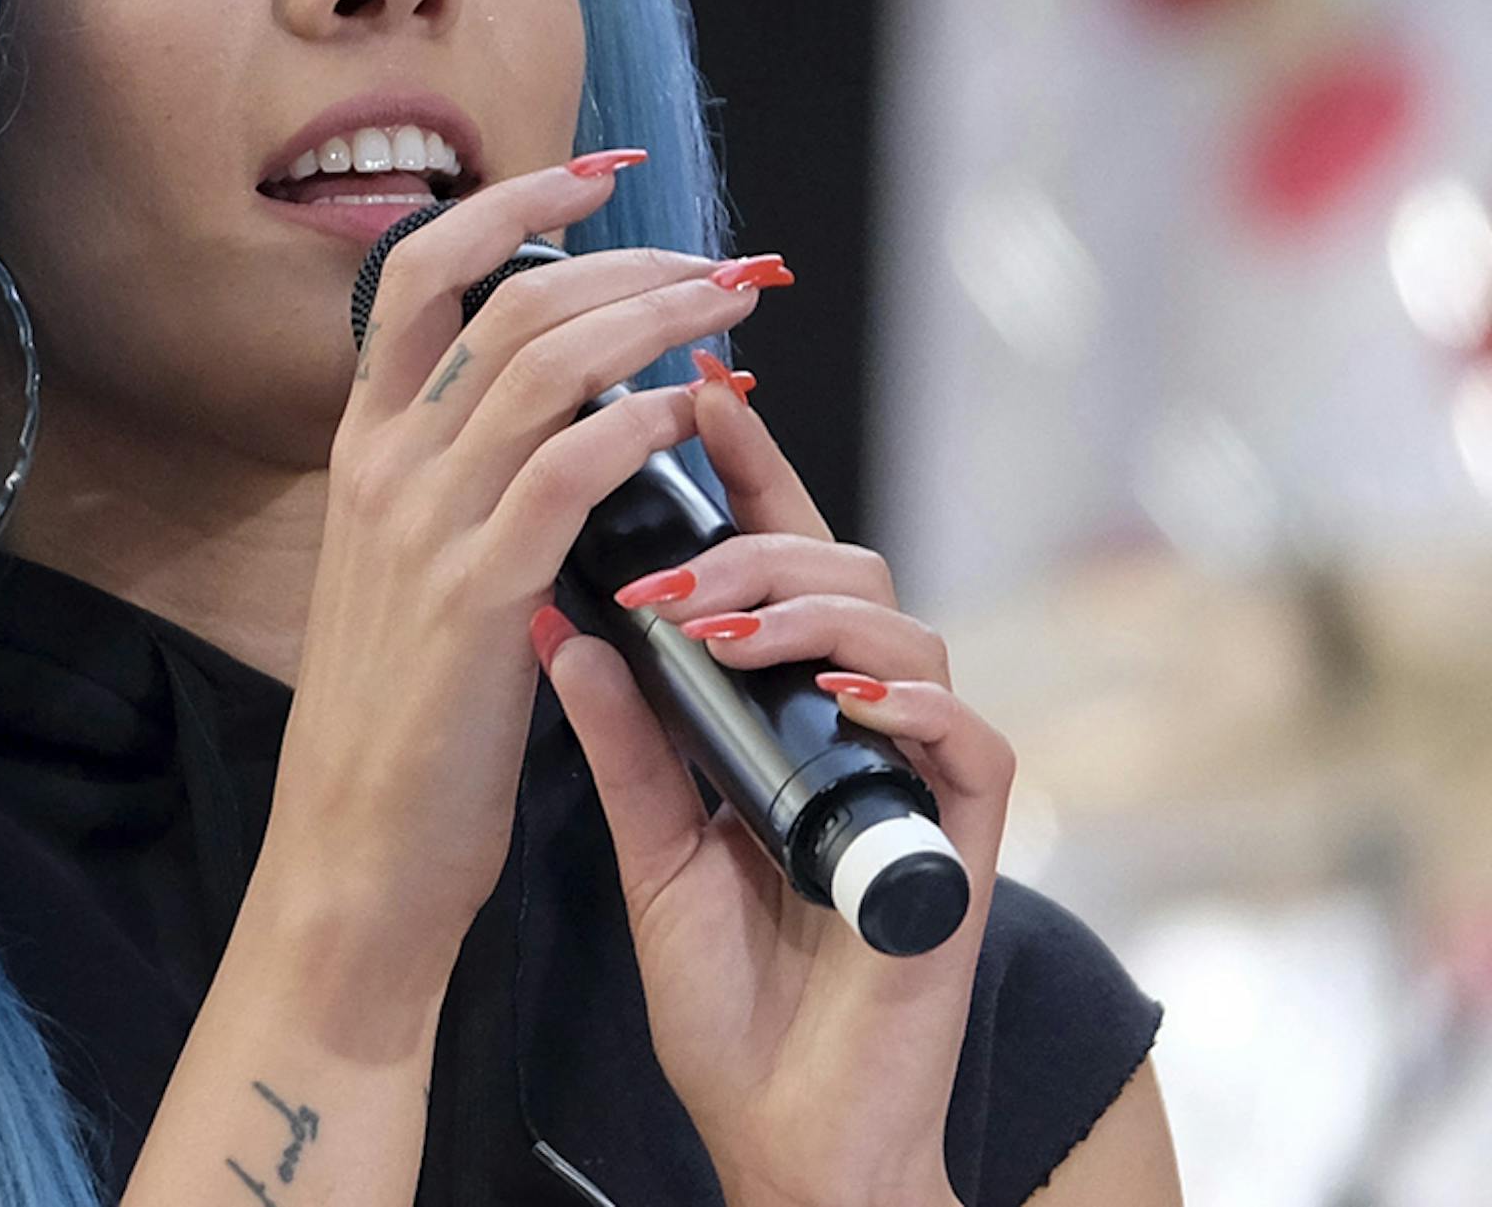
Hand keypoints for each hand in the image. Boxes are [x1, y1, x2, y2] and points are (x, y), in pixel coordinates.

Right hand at [259, 152, 762, 991]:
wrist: (353, 851)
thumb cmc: (404, 717)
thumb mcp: (410, 569)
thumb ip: (466, 483)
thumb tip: (569, 413)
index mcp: (362, 448)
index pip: (424, 272)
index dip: (512, 204)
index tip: (598, 174)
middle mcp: (381, 465)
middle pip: (505, 299)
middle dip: (621, 257)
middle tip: (714, 260)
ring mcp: (422, 527)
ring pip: (541, 364)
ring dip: (651, 319)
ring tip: (729, 306)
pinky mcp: (474, 599)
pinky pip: (565, 472)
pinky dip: (636, 425)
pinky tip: (687, 414)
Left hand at [532, 369, 1013, 1206]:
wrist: (784, 1133)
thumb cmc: (727, 995)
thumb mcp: (652, 842)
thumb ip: (622, 732)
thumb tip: (560, 616)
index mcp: (786, 709)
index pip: (773, 560)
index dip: (744, 472)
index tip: (689, 395)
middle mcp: (858, 722)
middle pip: (843, 569)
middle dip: (754, 552)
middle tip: (673, 582)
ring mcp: (916, 774)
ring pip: (901, 629)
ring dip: (809, 613)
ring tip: (724, 634)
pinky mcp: (967, 838)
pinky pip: (966, 736)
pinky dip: (903, 702)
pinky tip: (835, 697)